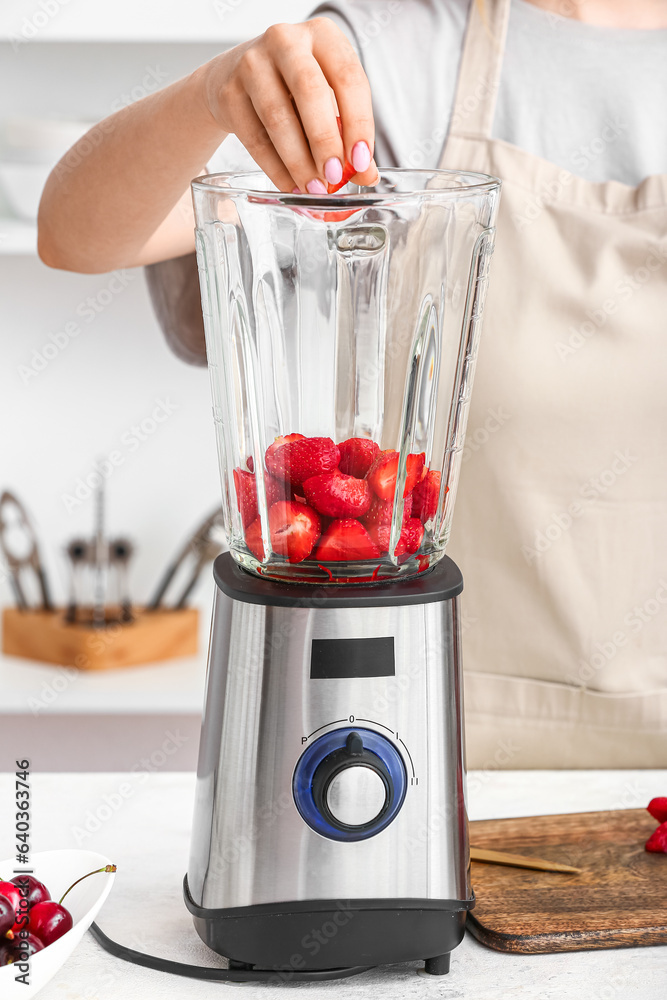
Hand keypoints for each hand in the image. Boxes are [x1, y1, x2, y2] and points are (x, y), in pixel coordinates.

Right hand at [202, 18, 377, 192]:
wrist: (234, 77)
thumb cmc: (293, 88)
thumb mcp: (328, 100)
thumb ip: (349, 135)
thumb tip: (367, 175)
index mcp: (323, 35)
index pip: (348, 77)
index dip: (358, 123)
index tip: (361, 162)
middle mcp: (286, 40)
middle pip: (310, 91)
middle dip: (325, 141)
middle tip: (334, 177)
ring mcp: (251, 63)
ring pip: (278, 118)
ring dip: (299, 162)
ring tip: (314, 189)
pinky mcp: (228, 92)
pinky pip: (255, 139)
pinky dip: (276, 169)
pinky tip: (291, 186)